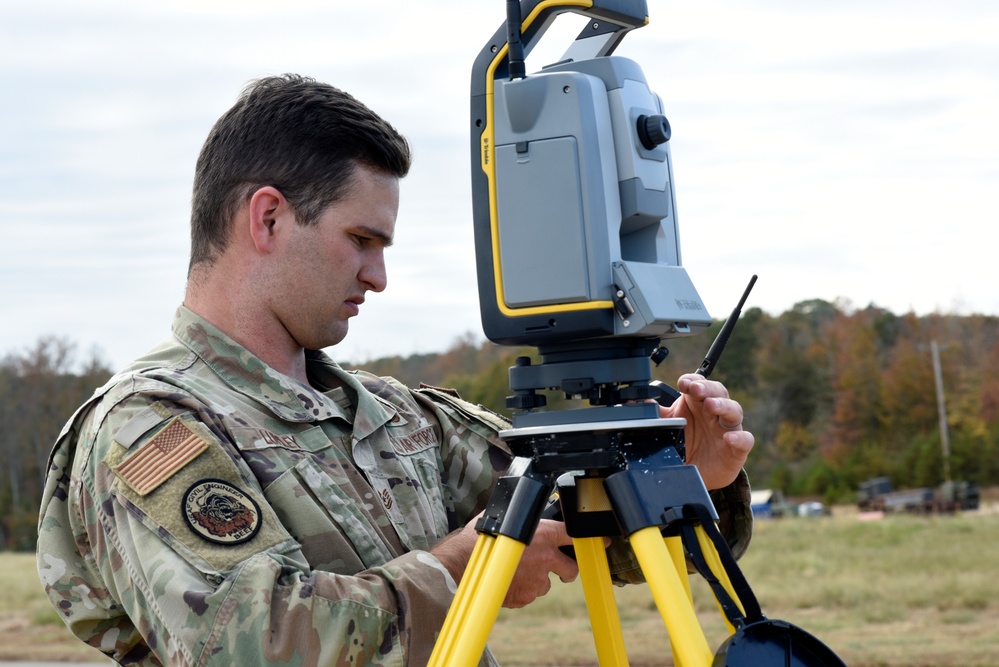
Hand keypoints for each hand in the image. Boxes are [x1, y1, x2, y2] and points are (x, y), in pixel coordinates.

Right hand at [431, 516, 578, 608]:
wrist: (461, 566)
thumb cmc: (478, 538)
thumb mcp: (503, 517)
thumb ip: (521, 518)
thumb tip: (523, 511)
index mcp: (544, 534)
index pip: (574, 535)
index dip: (592, 539)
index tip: (603, 542)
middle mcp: (546, 557)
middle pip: (570, 569)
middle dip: (565, 569)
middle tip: (556, 568)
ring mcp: (537, 580)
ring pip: (546, 584)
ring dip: (536, 579)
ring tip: (515, 572)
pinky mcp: (526, 598)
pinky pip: (530, 595)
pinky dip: (522, 590)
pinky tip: (507, 581)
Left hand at [660, 373, 753, 489]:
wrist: (694, 472)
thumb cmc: (684, 442)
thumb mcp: (667, 426)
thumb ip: (654, 414)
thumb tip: (635, 402)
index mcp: (697, 403)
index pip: (698, 383)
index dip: (692, 380)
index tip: (683, 383)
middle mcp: (714, 412)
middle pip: (717, 392)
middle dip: (707, 388)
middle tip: (695, 389)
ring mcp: (727, 429)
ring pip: (733, 410)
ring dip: (723, 406)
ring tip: (711, 405)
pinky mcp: (736, 449)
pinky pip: (745, 440)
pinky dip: (740, 438)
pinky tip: (731, 438)